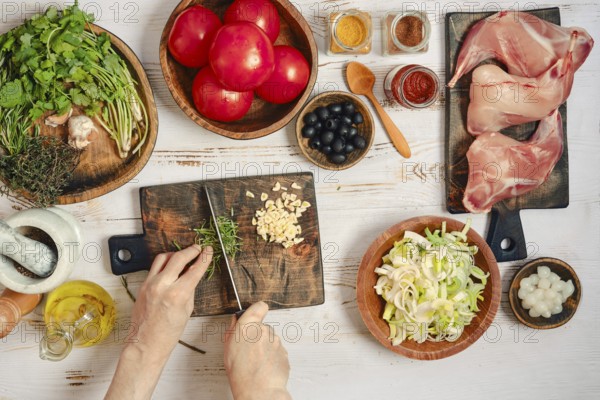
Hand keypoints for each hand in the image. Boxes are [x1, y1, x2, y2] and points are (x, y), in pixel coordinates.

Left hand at [130, 244, 212, 359]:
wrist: (146, 343)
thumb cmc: (169, 333)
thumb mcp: (187, 310)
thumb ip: (190, 289)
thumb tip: (193, 274)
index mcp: (177, 294)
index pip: (195, 269)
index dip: (204, 258)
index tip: (208, 250)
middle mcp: (162, 286)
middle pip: (178, 258)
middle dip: (191, 251)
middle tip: (198, 248)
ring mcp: (150, 284)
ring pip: (163, 258)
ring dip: (175, 254)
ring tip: (184, 256)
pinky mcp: (142, 285)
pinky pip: (154, 267)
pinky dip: (164, 263)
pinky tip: (170, 267)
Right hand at [224, 302, 291, 399]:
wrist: (259, 389)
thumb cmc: (241, 372)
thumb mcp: (228, 348)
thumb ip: (233, 329)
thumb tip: (237, 319)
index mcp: (248, 326)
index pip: (259, 306)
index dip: (257, 310)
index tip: (256, 314)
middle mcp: (264, 330)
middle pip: (263, 327)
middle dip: (257, 335)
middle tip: (249, 350)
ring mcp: (276, 341)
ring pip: (270, 340)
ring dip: (265, 347)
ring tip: (256, 362)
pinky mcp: (284, 351)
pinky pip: (276, 351)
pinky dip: (272, 357)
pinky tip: (264, 366)